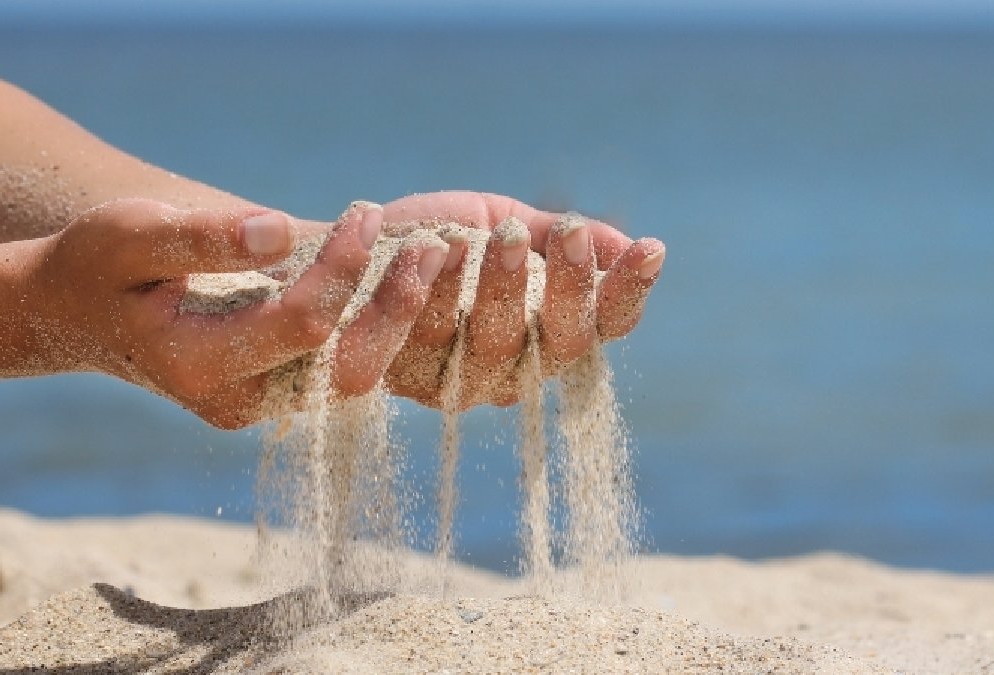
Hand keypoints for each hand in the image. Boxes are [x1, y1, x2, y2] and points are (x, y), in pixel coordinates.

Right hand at [32, 198, 446, 428]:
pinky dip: (385, 325)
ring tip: (437, 255)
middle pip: (345, 367)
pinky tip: (412, 277)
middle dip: (397, 307)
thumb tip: (280, 230)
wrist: (81, 314)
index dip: (342, 269)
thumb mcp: (130, 236)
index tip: (366, 211)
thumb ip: (202, 238)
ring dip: (400, 318)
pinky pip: (348, 365)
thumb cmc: (99, 266)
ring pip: (356, 375)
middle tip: (437, 247)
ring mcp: (266, 402)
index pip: (299, 324)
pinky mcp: (284, 387)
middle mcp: (241, 400)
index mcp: (199, 366)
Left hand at [378, 191, 664, 407]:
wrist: (343, 247)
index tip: (650, 250)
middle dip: (570, 288)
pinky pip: (422, 339)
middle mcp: (513, 367)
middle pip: (561, 344)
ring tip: (501, 234)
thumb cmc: (434, 235)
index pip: (605, 324)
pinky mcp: (401, 376)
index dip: (629, 292)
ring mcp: (459, 379)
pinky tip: (435, 245)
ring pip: (495, 346)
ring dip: (503, 288)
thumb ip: (556, 236)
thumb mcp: (500, 220)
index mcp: (547, 331)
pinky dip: (429, 291)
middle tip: (570, 233)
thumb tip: (629, 245)